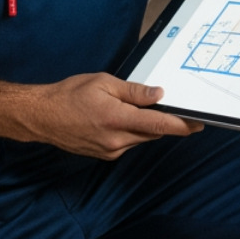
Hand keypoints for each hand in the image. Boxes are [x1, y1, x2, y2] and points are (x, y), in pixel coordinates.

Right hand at [22, 73, 202, 158]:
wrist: (42, 116)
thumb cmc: (69, 95)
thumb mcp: (103, 83)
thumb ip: (133, 92)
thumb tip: (159, 95)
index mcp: (117, 119)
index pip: (158, 125)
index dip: (181, 126)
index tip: (197, 123)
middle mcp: (116, 140)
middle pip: (152, 133)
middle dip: (162, 122)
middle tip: (169, 108)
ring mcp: (110, 151)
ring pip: (140, 139)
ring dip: (144, 127)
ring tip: (130, 109)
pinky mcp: (104, 155)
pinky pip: (127, 143)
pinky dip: (130, 132)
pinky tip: (117, 119)